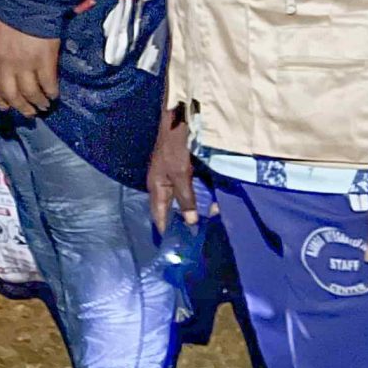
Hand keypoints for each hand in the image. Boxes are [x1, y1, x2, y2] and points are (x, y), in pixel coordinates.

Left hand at [0, 17, 59, 118]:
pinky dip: (51, 91)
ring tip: (43, 106)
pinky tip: (54, 94)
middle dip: (20, 106)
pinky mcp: (45, 61)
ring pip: (30, 93)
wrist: (28, 2)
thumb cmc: (11, 13)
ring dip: (37, 102)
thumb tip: (5, 65)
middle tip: (28, 113)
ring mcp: (26, 65)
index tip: (5, 107)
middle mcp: (7, 65)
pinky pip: (48, 83)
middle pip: (12, 94)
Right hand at [147, 106, 201, 232]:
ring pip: (183, 199)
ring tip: (207, 221)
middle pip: (171, 209)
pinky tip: (211, 203)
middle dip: (182, 222)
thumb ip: (185, 198)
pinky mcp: (183, 170)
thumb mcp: (181, 175)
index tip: (176, 247)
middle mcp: (162, 184)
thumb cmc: (174, 148)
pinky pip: (191, 189)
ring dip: (194, 209)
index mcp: (156, 187)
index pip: (159, 215)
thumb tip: (190, 222)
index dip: (166, 230)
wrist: (178, 120)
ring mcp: (172, 177)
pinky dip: (199, 197)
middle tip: (195, 237)